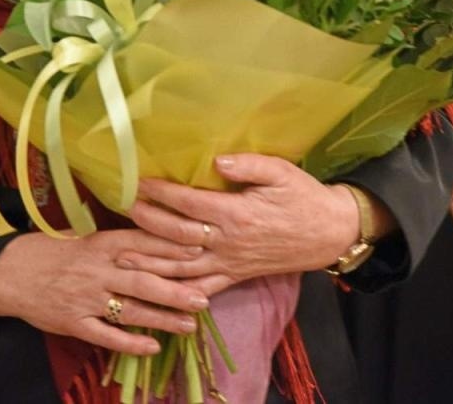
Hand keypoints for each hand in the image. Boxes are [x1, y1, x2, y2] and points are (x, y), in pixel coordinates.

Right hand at [0, 230, 209, 354]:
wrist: (7, 272)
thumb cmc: (50, 250)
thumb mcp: (83, 235)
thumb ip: (116, 239)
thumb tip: (154, 230)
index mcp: (100, 244)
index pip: (143, 244)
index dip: (172, 248)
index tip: (199, 251)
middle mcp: (97, 271)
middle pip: (143, 280)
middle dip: (176, 290)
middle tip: (204, 298)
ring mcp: (86, 299)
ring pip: (131, 310)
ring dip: (162, 319)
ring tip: (190, 325)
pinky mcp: (74, 323)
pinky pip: (106, 336)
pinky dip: (130, 343)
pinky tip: (152, 347)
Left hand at [120, 154, 358, 291]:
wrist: (329, 232)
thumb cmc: (304, 197)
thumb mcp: (282, 171)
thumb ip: (249, 165)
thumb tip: (216, 160)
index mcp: (237, 214)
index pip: (190, 203)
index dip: (162, 193)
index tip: (140, 182)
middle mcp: (228, 242)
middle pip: (179, 235)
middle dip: (148, 223)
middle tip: (124, 209)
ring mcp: (230, 263)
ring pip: (183, 267)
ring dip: (152, 261)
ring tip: (124, 254)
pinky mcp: (236, 276)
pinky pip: (203, 288)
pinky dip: (178, 292)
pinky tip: (157, 291)